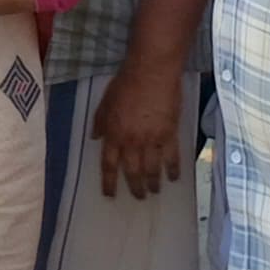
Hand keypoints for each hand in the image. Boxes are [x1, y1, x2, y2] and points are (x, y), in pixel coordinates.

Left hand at [94, 57, 186, 198]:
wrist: (151, 72)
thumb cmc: (125, 83)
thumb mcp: (105, 102)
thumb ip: (100, 122)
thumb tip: (95, 138)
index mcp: (113, 134)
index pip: (109, 165)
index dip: (109, 182)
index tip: (110, 195)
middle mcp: (131, 142)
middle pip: (132, 171)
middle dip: (135, 187)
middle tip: (139, 197)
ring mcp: (152, 140)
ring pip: (152, 169)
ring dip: (153, 183)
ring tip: (154, 191)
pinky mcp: (170, 134)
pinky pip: (172, 157)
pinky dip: (173, 169)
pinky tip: (174, 177)